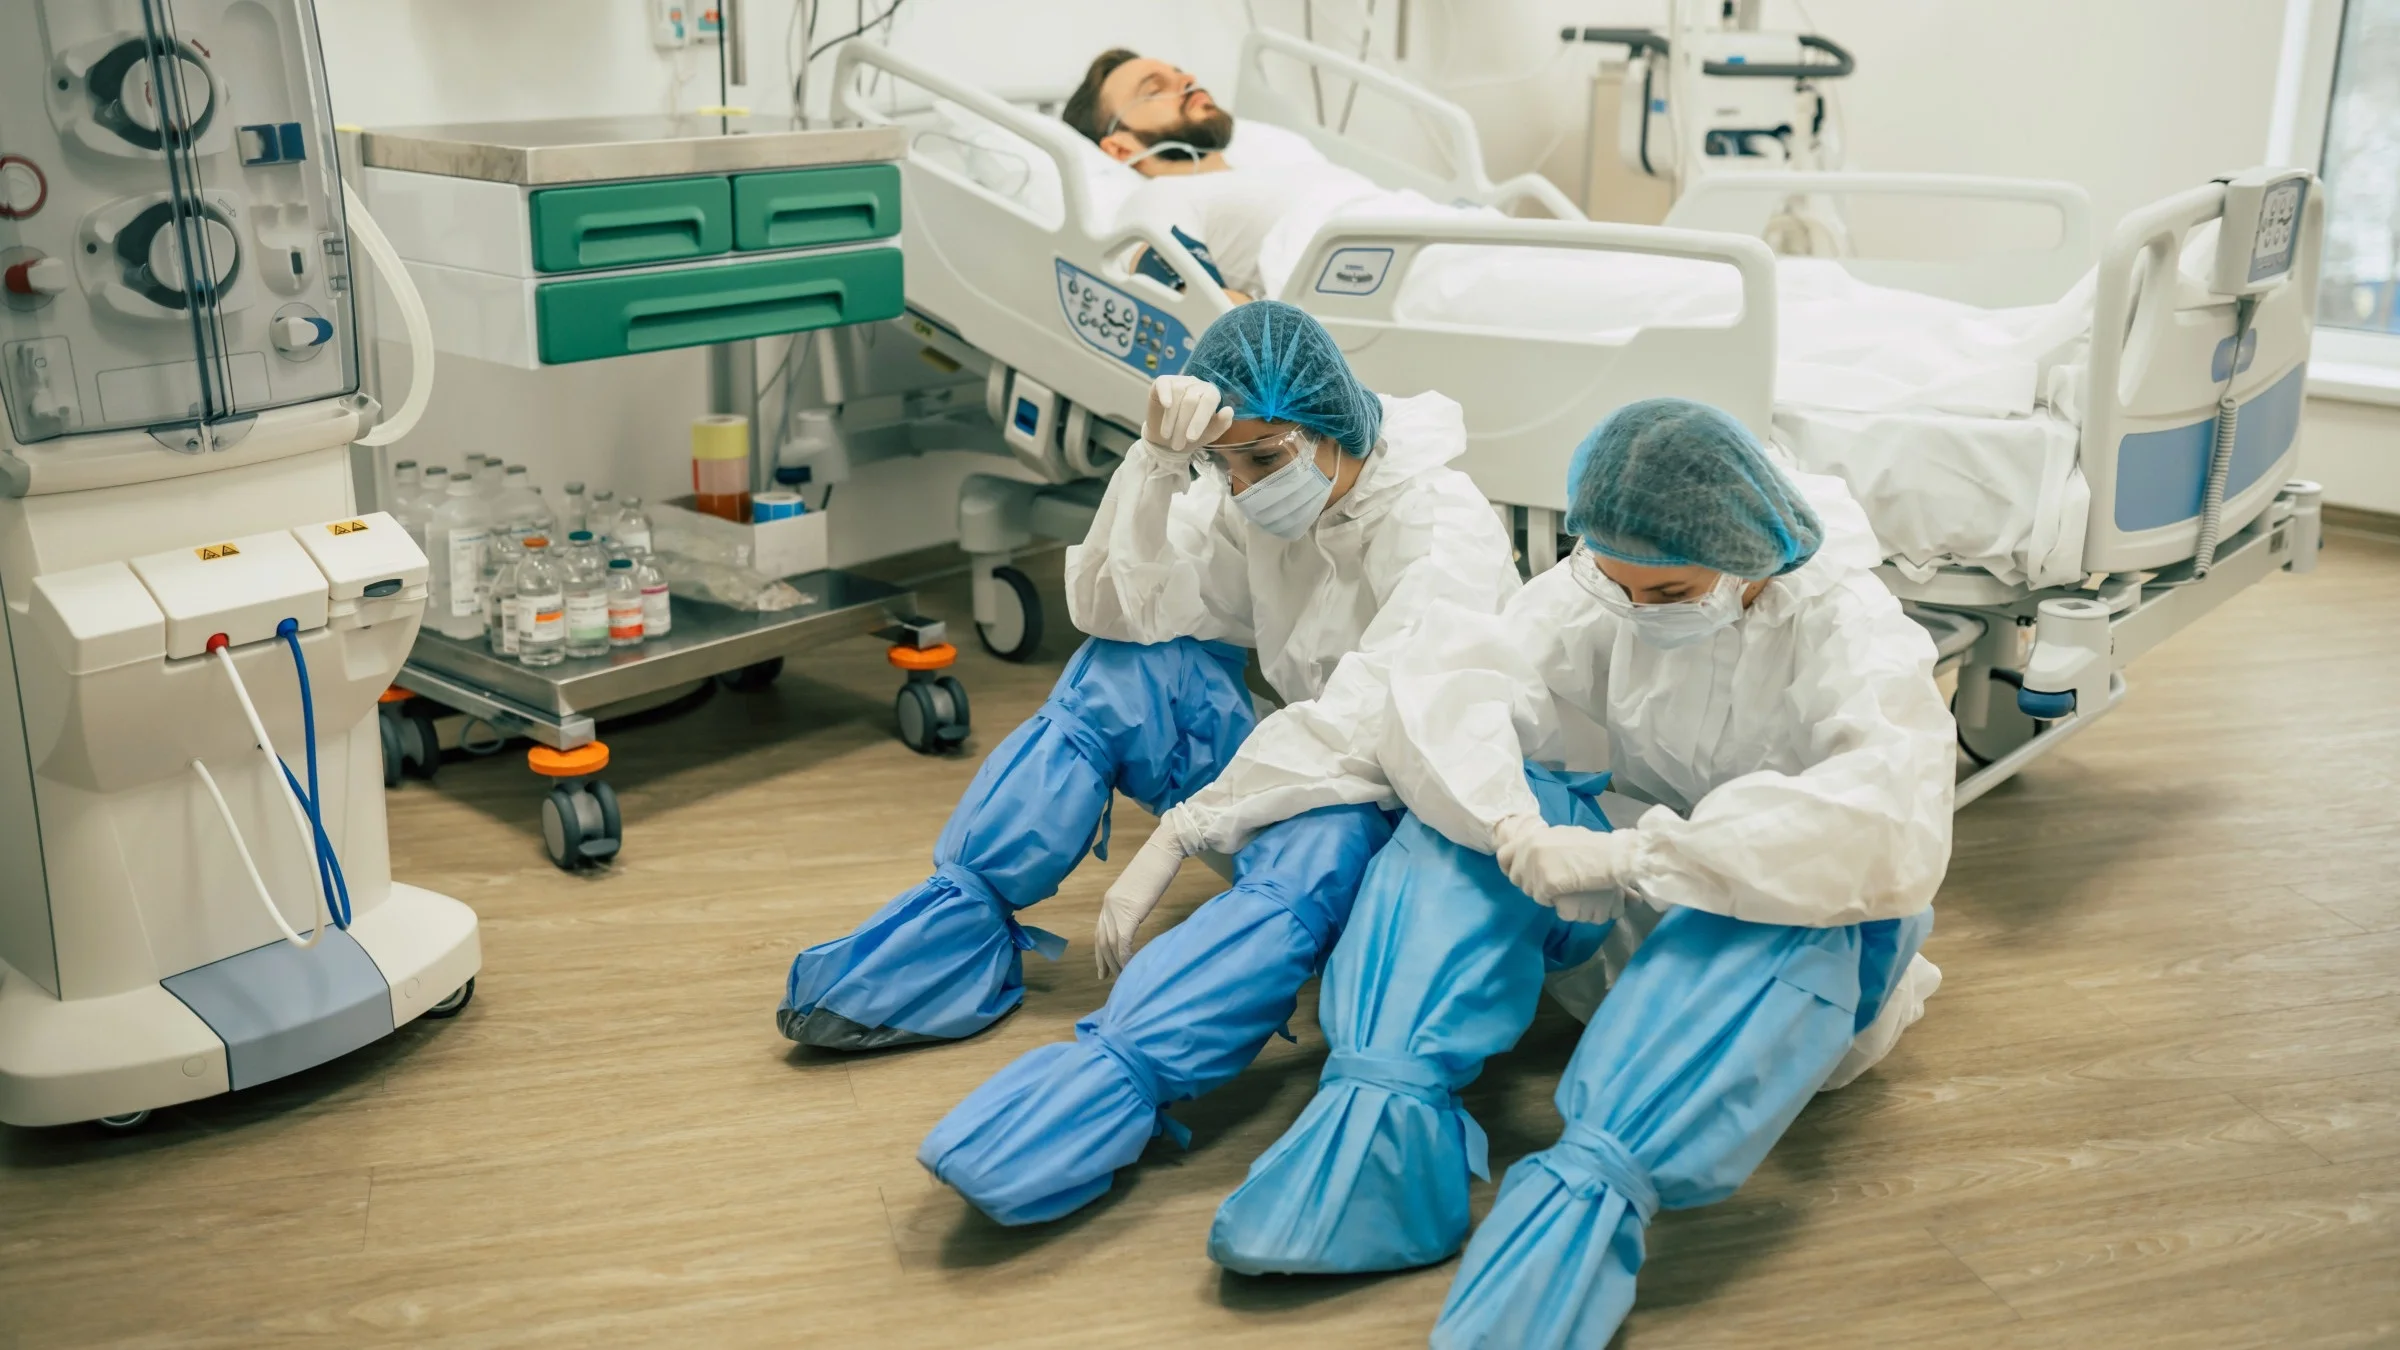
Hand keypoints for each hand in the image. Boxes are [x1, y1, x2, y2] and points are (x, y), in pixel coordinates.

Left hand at [1095, 824, 1190, 979]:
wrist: (1164, 849)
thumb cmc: (1158, 865)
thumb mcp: (1141, 888)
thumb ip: (1134, 903)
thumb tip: (1136, 914)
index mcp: (1110, 898)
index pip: (1100, 930)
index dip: (1101, 950)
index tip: (1103, 966)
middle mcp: (1108, 904)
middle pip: (1102, 940)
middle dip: (1104, 961)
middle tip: (1107, 978)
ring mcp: (1117, 908)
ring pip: (1111, 944)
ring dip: (1116, 962)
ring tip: (1122, 977)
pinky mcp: (1129, 912)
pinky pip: (1123, 941)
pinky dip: (1125, 956)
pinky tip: (1130, 966)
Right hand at [1142, 375, 1232, 462]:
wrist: (1167, 439)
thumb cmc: (1191, 435)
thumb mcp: (1208, 434)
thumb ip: (1221, 424)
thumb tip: (1229, 410)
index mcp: (1211, 394)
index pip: (1209, 400)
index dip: (1200, 419)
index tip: (1191, 439)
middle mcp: (1197, 384)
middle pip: (1191, 400)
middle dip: (1183, 425)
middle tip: (1177, 445)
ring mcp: (1179, 381)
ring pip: (1177, 394)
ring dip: (1170, 419)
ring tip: (1167, 436)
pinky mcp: (1162, 382)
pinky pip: (1164, 384)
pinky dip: (1165, 394)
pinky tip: (1166, 405)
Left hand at [1494, 814, 1636, 909]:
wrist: (1608, 857)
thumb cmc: (1592, 846)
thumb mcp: (1561, 836)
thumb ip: (1543, 845)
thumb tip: (1531, 852)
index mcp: (1532, 837)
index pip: (1503, 855)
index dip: (1508, 867)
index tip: (1515, 873)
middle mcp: (1528, 851)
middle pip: (1515, 877)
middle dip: (1528, 883)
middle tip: (1546, 884)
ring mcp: (1535, 868)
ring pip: (1528, 891)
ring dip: (1542, 893)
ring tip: (1560, 887)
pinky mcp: (1545, 884)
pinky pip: (1541, 899)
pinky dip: (1551, 900)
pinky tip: (1564, 894)